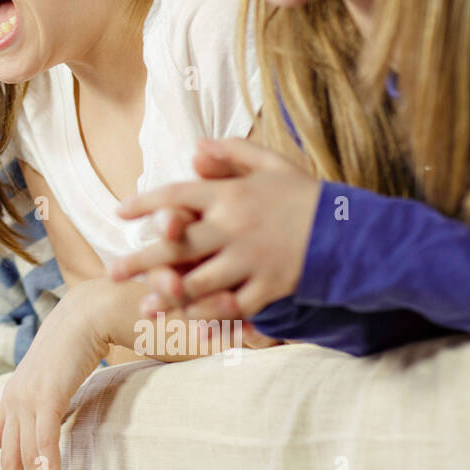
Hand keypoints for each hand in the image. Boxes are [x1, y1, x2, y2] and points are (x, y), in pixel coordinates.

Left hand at [0, 279, 124, 469]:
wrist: (84, 313)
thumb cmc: (73, 343)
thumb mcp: (52, 377)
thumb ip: (48, 399)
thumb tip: (53, 415)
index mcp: (12, 396)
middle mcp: (14, 399)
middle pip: (7, 457)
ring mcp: (28, 398)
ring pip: (25, 455)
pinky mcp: (48, 396)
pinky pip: (45, 441)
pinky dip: (49, 468)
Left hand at [111, 138, 320, 322]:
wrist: (358, 234)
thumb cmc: (309, 197)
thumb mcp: (273, 164)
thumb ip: (233, 153)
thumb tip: (195, 148)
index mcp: (232, 194)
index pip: (176, 195)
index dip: (145, 204)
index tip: (120, 214)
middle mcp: (235, 227)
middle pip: (176, 245)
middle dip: (140, 259)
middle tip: (111, 271)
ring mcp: (251, 261)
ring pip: (197, 283)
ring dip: (166, 295)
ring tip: (142, 303)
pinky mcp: (269, 288)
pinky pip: (229, 307)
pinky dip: (206, 316)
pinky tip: (185, 322)